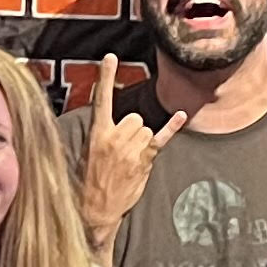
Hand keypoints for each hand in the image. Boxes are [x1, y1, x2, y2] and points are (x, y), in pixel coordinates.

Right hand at [75, 54, 185, 237]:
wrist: (96, 209)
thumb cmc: (90, 182)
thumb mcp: (86, 154)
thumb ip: (100, 135)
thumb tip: (110, 125)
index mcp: (97, 133)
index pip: (102, 100)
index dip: (105, 77)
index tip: (109, 57)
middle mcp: (115, 137)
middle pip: (134, 116)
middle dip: (131, 129)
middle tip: (122, 149)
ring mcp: (131, 148)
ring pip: (145, 127)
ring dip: (141, 139)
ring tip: (130, 158)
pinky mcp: (144, 159)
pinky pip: (161, 138)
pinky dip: (171, 127)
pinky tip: (180, 115)